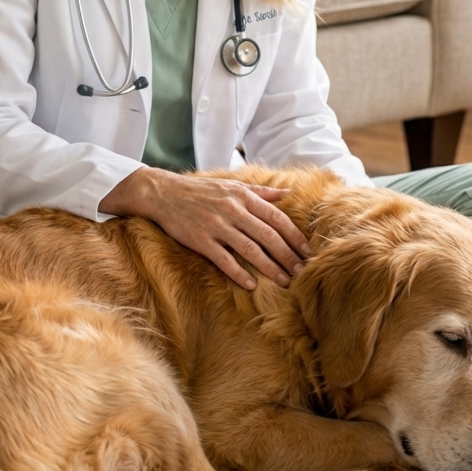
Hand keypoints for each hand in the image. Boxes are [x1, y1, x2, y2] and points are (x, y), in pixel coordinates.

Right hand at [98, 168, 308, 288]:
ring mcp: (216, 226)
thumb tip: (287, 193)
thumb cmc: (201, 191)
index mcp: (243, 197)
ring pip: (250, 249)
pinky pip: (223, 259)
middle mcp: (233, 210)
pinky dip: (238, 273)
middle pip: (268, 235)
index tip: (307, 252)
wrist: (164, 193)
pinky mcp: (200, 240)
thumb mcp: (232, 186)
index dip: (294, 236)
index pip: (276, 218)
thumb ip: (260, 192)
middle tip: (301, 272)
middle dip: (287, 255)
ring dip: (269, 267)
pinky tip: (251, 285)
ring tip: (284, 281)